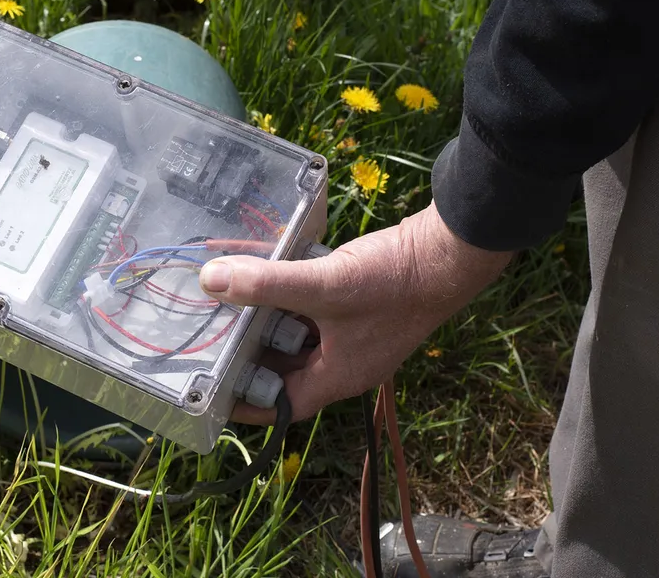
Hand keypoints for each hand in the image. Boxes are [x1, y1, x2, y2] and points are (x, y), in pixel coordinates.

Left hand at [199, 202, 513, 424]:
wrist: (450, 252)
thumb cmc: (395, 281)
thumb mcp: (324, 285)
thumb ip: (267, 284)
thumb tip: (211, 280)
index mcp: (338, 376)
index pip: (282, 406)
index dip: (245, 403)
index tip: (210, 390)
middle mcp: (345, 361)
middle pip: (285, 368)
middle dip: (249, 353)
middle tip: (209, 337)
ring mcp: (354, 332)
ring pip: (299, 334)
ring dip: (267, 319)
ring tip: (227, 302)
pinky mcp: (359, 304)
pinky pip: (314, 308)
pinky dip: (291, 295)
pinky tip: (268, 271)